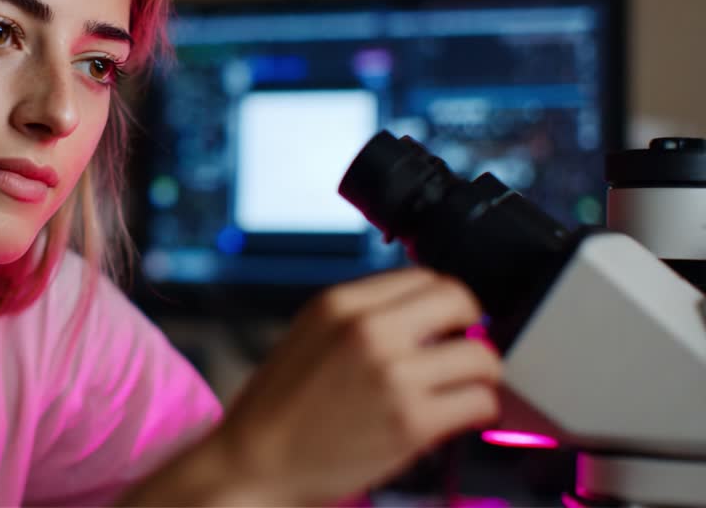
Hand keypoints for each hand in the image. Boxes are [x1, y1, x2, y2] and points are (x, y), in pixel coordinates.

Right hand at [209, 267, 501, 504]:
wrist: (256, 462)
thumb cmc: (279, 407)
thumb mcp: (312, 334)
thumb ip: (363, 317)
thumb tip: (426, 314)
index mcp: (341, 303)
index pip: (425, 277)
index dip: (442, 303)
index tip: (445, 323)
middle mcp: (368, 331)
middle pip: (461, 301)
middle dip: (469, 327)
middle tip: (460, 351)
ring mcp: (393, 375)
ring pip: (481, 356)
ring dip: (478, 375)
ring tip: (457, 390)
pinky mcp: (411, 422)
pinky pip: (480, 402)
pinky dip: (475, 410)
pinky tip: (452, 417)